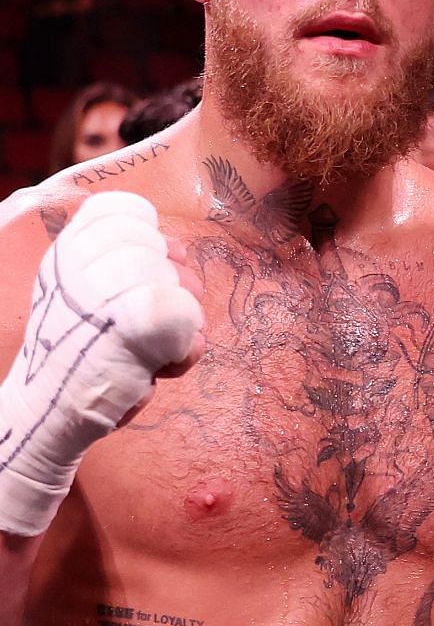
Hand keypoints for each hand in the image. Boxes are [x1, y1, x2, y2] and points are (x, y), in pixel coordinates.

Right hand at [0, 192, 204, 534]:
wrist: (53, 413)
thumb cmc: (83, 356)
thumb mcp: (92, 294)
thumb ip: (128, 263)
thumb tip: (180, 249)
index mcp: (68, 249)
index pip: (128, 212)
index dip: (152, 245)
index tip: (139, 281)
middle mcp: (80, 262)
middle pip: (166, 250)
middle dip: (173, 291)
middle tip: (145, 327)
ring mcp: (103, 290)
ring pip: (183, 284)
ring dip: (182, 325)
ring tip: (149, 351)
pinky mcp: (131, 322)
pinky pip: (189, 318)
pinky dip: (186, 349)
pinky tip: (160, 367)